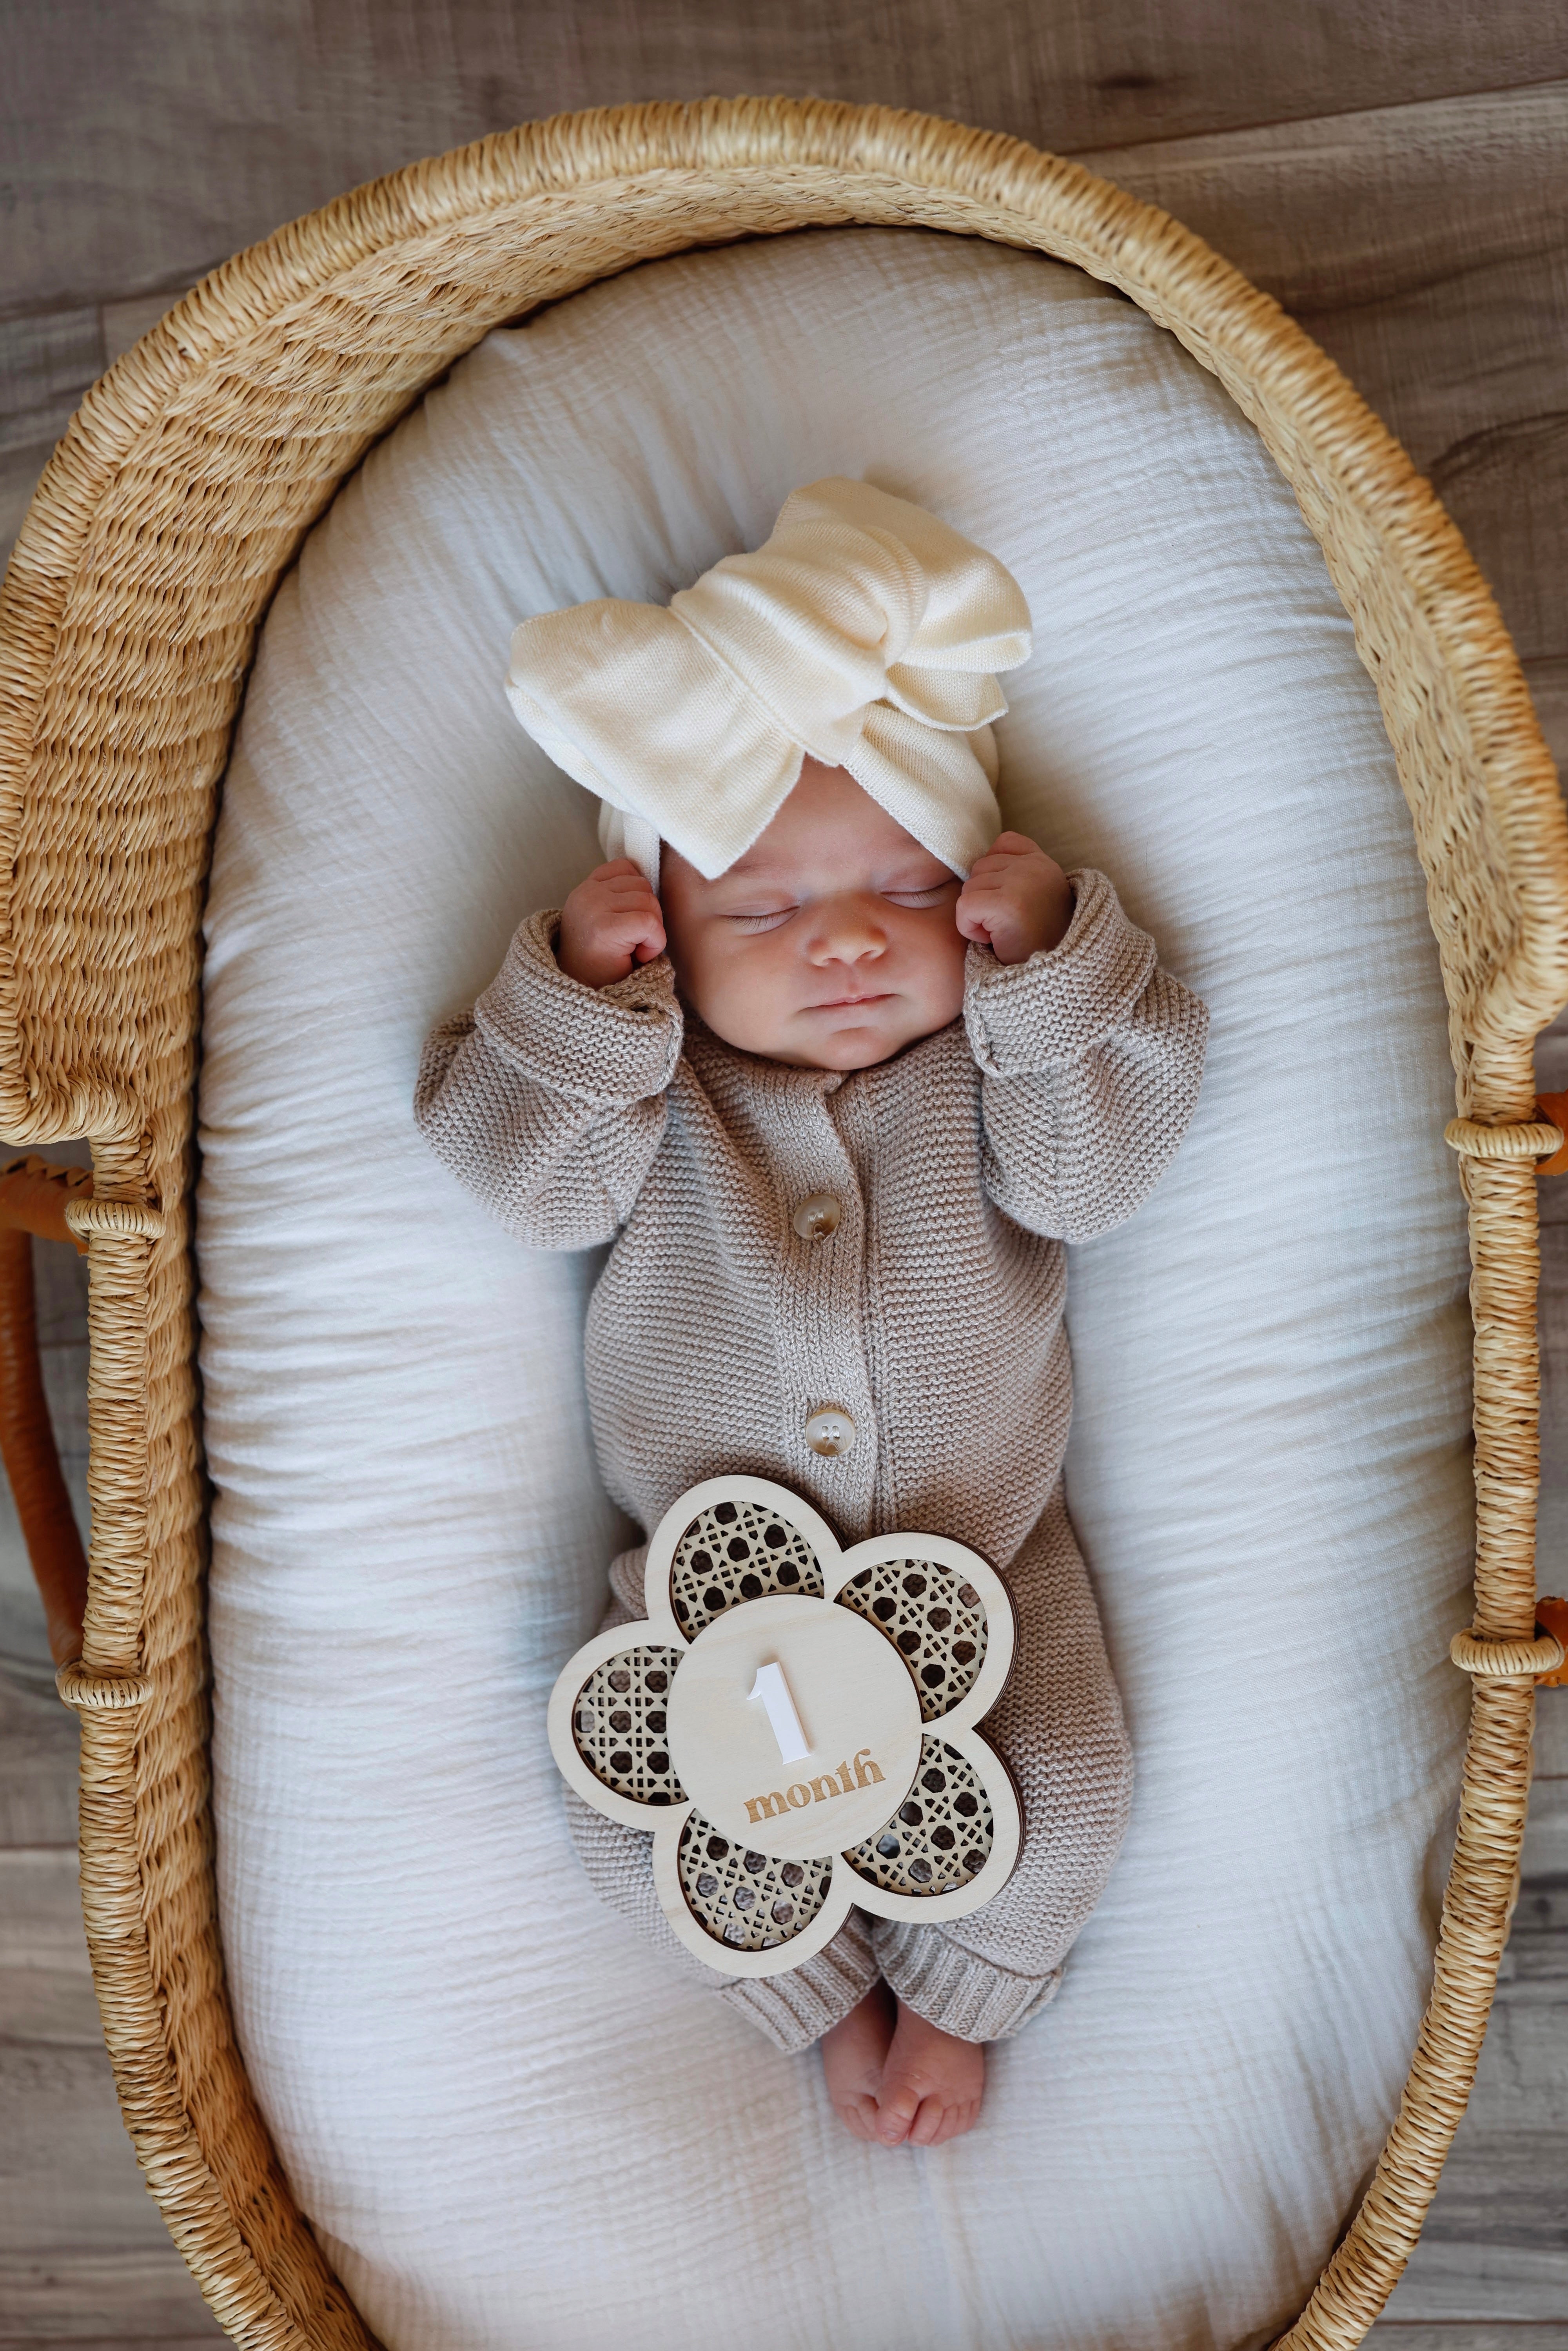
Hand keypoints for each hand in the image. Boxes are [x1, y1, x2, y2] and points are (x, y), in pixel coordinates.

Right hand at [556, 859, 666, 988]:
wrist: (584, 999)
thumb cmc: (602, 964)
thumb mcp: (608, 919)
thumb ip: (622, 897)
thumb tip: (653, 883)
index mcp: (585, 889)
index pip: (626, 868)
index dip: (639, 895)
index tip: (628, 924)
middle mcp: (585, 894)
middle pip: (643, 885)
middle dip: (649, 914)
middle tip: (633, 942)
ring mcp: (593, 908)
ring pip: (649, 902)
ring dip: (652, 931)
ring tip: (633, 950)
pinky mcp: (605, 927)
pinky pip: (649, 922)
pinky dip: (654, 943)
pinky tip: (639, 957)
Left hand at [956, 832, 1072, 964]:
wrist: (1053, 978)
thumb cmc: (1037, 944)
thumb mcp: (1036, 899)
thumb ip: (1017, 874)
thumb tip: (980, 864)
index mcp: (1044, 863)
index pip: (1004, 843)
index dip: (994, 874)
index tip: (1010, 903)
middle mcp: (1036, 866)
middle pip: (980, 868)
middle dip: (983, 898)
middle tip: (1006, 924)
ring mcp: (1023, 882)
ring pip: (969, 887)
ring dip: (976, 915)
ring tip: (1001, 932)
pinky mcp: (1008, 903)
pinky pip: (965, 906)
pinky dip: (970, 927)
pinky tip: (992, 939)